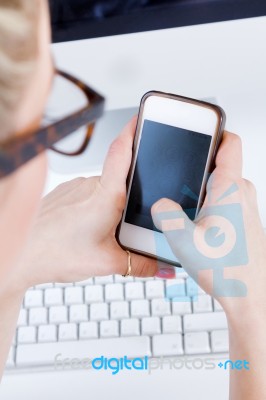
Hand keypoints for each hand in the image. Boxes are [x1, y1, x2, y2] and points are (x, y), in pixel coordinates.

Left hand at [17, 117, 168, 288]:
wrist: (20, 256)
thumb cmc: (56, 254)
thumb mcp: (107, 264)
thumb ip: (140, 265)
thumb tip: (161, 267)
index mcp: (105, 196)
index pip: (122, 152)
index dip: (134, 131)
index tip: (143, 117)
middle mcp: (89, 184)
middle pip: (120, 180)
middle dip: (129, 198)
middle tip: (127, 225)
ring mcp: (74, 186)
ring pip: (103, 189)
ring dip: (110, 206)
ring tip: (103, 233)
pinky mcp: (64, 192)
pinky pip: (87, 194)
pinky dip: (93, 207)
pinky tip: (86, 228)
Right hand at [152, 132, 265, 315]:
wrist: (252, 296)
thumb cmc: (229, 271)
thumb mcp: (183, 241)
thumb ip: (166, 214)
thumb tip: (160, 203)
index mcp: (230, 189)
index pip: (230, 143)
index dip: (214, 131)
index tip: (197, 130)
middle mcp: (242, 193)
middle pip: (218, 164)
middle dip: (196, 170)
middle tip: (178, 186)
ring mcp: (244, 206)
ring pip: (219, 185)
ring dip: (200, 192)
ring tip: (186, 212)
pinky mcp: (242, 219)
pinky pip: (223, 201)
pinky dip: (207, 206)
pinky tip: (196, 227)